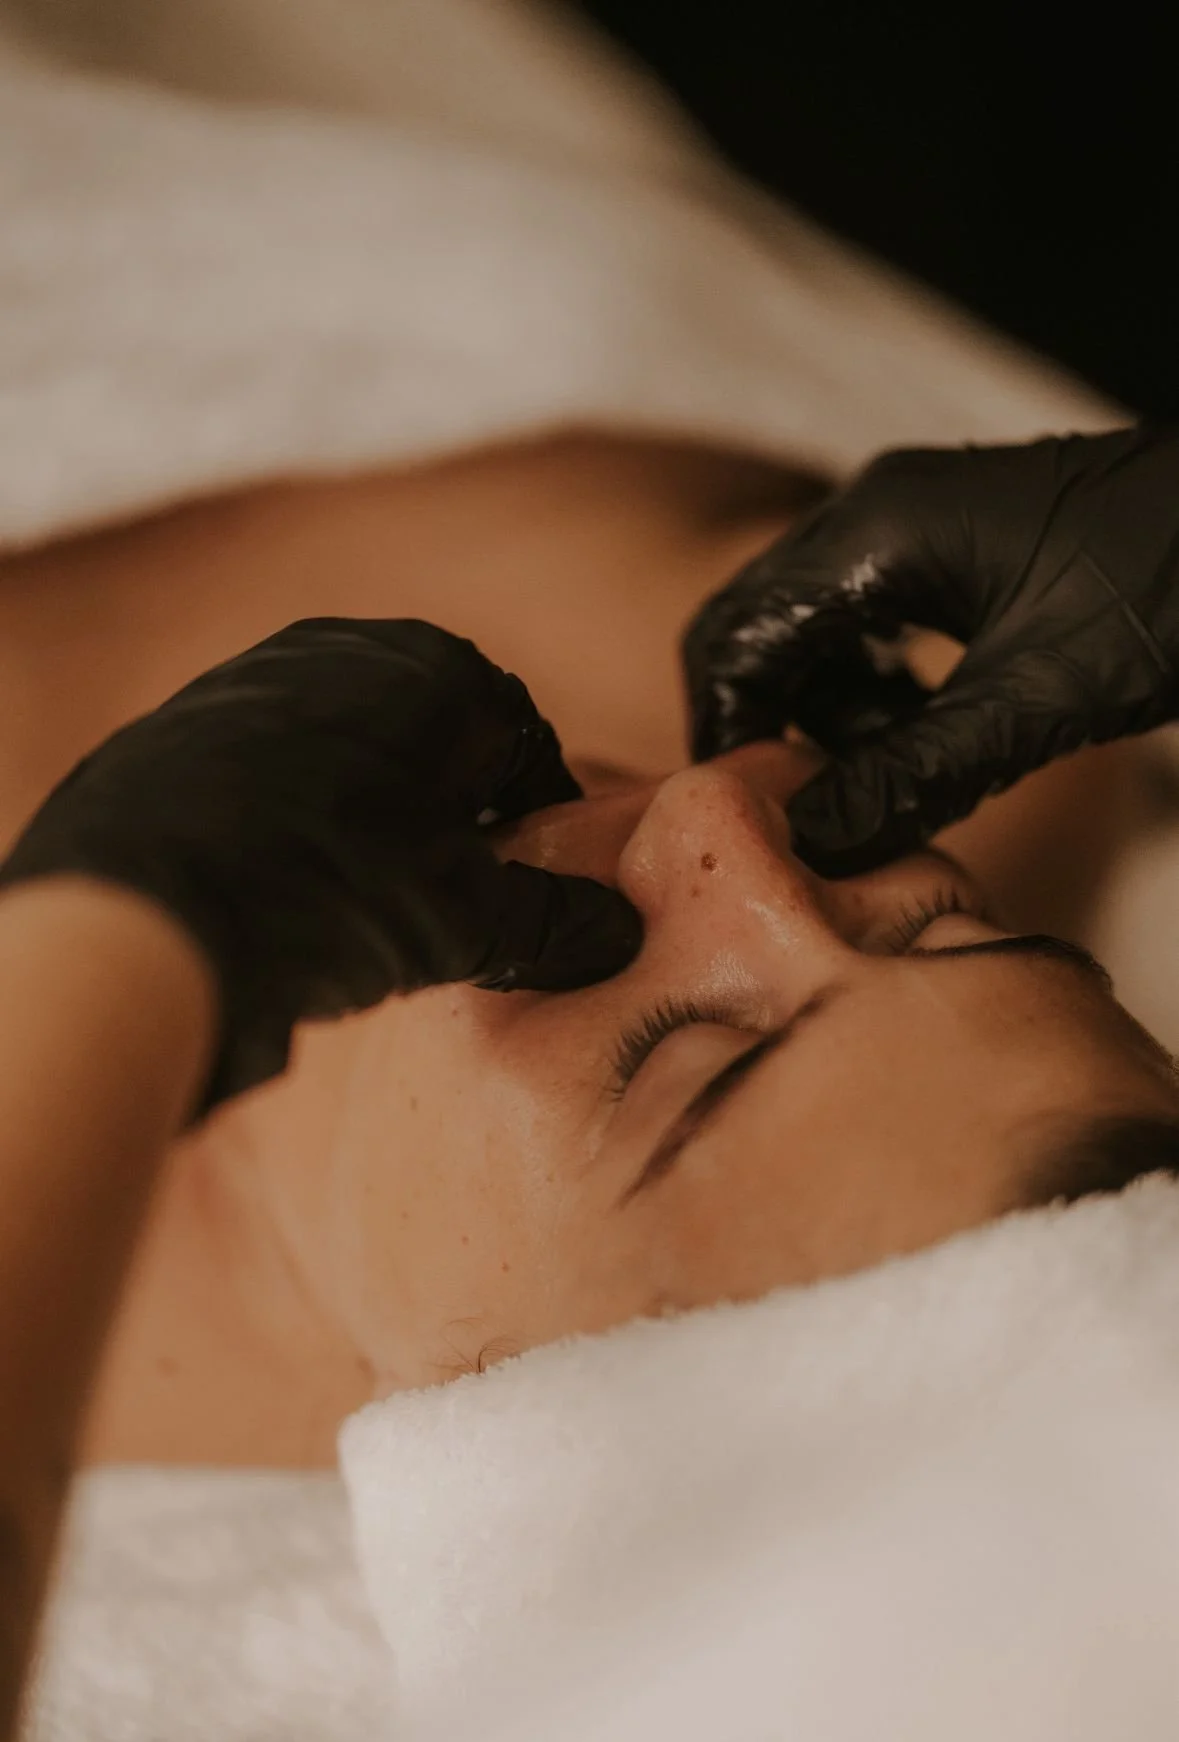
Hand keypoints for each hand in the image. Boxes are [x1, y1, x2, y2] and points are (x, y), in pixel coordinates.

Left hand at [0, 618, 640, 1120]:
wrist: (151, 907)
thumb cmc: (337, 894)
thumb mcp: (470, 919)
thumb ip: (553, 920)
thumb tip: (614, 931)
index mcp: (445, 674)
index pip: (526, 750)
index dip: (538, 829)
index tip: (532, 889)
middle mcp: (354, 648)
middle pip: (438, 743)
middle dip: (452, 819)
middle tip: (450, 904)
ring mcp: (264, 674)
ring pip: (356, 751)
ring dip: (376, 815)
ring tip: (367, 903)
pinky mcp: (193, 715)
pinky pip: (280, 764)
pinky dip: (302, 814)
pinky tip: (291, 884)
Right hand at [683, 426, 1178, 874]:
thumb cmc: (1165, 591)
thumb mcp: (1036, 703)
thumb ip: (914, 772)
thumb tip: (814, 838)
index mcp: (876, 531)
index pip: (739, 633)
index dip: (726, 730)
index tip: (744, 812)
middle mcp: (875, 510)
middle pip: (760, 624)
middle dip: (773, 720)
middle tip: (810, 804)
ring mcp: (910, 519)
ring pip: (812, 626)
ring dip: (831, 707)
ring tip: (896, 768)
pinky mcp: (948, 541)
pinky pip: (868, 617)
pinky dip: (874, 682)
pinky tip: (928, 725)